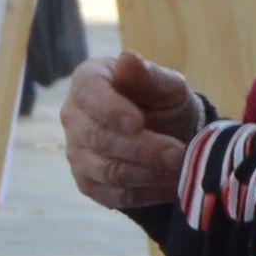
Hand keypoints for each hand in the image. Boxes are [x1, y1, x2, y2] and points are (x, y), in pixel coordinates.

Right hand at [60, 51, 205, 214]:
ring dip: (149, 173)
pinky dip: (147, 193)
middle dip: (142, 149)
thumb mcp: (165, 84)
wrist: (166, 134)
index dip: (111, 110)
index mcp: (87, 81)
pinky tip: (172, 184)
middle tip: (178, 154)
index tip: (139, 122)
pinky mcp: (90, 185)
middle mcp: (74, 118)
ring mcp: (78, 154)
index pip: (89, 94)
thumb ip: (148, 75)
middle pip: (100, 139)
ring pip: (108, 171)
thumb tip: (127, 59)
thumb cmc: (161, 101)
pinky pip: (115, 196)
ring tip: (181, 169)